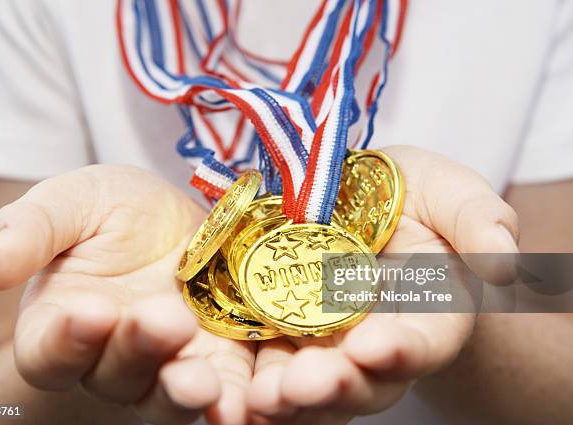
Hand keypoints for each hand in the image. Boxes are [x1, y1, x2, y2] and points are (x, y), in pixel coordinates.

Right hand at [0, 165, 253, 424]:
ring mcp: (168, 364)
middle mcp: (112, 357)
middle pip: (117, 376)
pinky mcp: (219, 361)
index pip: (51, 351)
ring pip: (169, 394)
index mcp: (64, 323)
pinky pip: (225, 389)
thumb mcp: (76, 201)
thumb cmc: (115, 212)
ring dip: (185, 390)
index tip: (90, 311)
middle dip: (139, 352)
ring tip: (201, 380)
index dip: (67, 339)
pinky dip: (233, 398)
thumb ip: (35, 227)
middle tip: (164, 324)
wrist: (179, 221)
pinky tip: (245, 401)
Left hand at [247, 145, 519, 424]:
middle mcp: (377, 339)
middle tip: (304, 385)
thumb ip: (477, 220)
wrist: (354, 197)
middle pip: (363, 380)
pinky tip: (232, 389)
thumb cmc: (410, 193)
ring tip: (261, 397)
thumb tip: (503, 264)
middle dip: (335, 385)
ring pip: (312, 384)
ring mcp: (327, 341)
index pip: (426, 341)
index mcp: (427, 311)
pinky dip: (251, 382)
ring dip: (287, 397)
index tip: (376, 347)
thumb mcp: (448, 192)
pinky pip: (267, 366)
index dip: (405, 349)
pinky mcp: (280, 332)